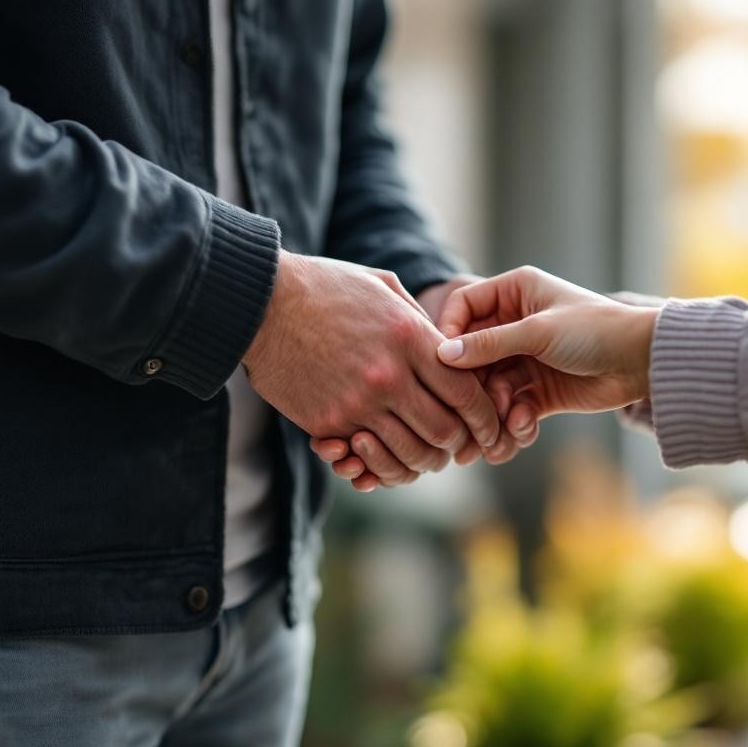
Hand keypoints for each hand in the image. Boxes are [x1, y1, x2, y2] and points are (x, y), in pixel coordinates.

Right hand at [311, 276, 536, 490]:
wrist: (259, 302)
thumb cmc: (325, 287)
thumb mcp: (383, 287)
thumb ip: (422, 321)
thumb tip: (450, 352)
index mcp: (410, 337)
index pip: (466, 393)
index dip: (485, 417)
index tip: (489, 426)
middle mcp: (389, 375)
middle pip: (444, 432)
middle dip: (459, 444)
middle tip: (459, 445)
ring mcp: (356, 403)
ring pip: (408, 452)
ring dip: (421, 459)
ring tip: (422, 452)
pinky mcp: (327, 423)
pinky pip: (365, 456)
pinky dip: (378, 459)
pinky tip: (382, 449)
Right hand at [433, 266, 659, 437]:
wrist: (643, 363)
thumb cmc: (595, 330)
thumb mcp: (537, 332)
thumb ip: (488, 344)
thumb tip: (443, 354)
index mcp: (514, 293)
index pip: (463, 307)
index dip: (449, 332)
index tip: (443, 361)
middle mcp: (515, 323)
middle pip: (471, 353)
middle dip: (469, 383)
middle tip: (466, 408)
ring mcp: (525, 358)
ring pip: (489, 385)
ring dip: (490, 409)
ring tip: (496, 429)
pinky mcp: (538, 390)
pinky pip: (510, 407)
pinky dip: (512, 421)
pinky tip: (523, 427)